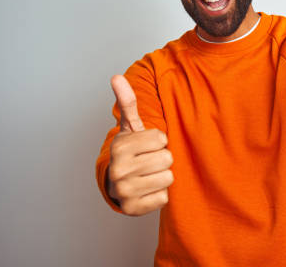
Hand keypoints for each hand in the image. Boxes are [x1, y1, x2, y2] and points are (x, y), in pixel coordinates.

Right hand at [107, 75, 173, 215]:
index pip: (161, 138)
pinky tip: (147, 189)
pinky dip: (159, 195)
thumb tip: (117, 77)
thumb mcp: (130, 126)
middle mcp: (118, 169)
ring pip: (168, 178)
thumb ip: (127, 102)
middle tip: (149, 161)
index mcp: (119, 146)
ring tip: (148, 174)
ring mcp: (124, 191)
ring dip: (162, 176)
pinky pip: (164, 198)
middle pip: (167, 159)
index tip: (146, 145)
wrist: (117, 182)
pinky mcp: (132, 209)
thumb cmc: (131, 150)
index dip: (158, 141)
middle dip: (162, 159)